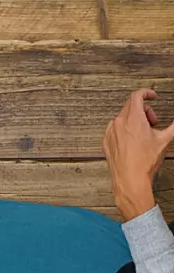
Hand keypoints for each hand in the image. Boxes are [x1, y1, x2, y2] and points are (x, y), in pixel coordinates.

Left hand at [103, 89, 173, 220]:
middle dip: (144, 111)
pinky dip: (124, 130)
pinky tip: (132, 141)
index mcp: (133, 119)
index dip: (147, 93)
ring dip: (134, 120)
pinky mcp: (106, 142)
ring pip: (122, 118)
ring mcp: (110, 133)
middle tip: (152, 123)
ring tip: (143, 134)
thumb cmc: (144, 162)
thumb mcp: (165, 140)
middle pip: (131, 106)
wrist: (130, 180)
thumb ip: (173, 126)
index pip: (137, 95)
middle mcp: (119, 123)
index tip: (152, 96)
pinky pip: (114, 129)